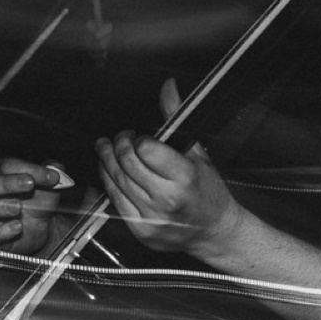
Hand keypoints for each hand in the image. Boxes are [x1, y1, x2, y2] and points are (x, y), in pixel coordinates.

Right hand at [0, 158, 69, 252]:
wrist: (42, 228)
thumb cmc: (38, 202)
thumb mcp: (48, 185)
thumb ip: (51, 172)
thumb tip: (55, 167)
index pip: (5, 166)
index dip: (27, 168)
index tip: (50, 176)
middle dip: (5, 184)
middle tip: (29, 184)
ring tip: (18, 208)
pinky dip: (3, 232)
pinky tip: (18, 227)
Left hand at [94, 127, 239, 255]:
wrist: (215, 232)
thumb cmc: (208, 192)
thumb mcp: (198, 152)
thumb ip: (177, 118)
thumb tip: (167, 87)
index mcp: (185, 177)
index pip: (146, 149)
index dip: (138, 139)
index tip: (138, 136)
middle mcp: (167, 199)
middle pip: (126, 163)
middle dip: (117, 145)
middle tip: (118, 138)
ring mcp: (152, 217)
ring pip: (116, 181)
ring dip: (106, 161)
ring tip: (105, 149)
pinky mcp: (140, 230)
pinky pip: (114, 200)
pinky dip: (107, 182)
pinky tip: (108, 171)